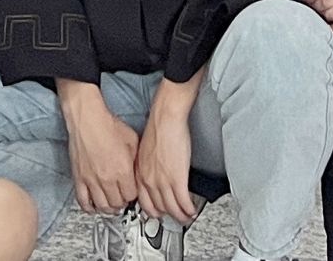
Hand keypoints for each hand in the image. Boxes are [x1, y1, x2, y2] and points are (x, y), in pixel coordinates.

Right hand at [58, 83, 138, 215]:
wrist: (88, 118)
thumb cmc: (108, 125)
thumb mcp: (132, 141)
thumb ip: (136, 160)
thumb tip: (138, 172)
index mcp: (123, 171)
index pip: (132, 196)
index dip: (133, 194)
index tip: (131, 191)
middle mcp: (107, 178)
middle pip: (117, 204)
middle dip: (122, 202)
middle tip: (122, 197)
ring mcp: (92, 180)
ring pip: (102, 206)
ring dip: (108, 208)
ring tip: (111, 203)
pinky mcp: (79, 178)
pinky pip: (83, 201)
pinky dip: (89, 207)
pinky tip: (94, 205)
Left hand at [133, 97, 195, 226]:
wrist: (166, 117)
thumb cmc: (158, 127)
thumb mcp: (144, 150)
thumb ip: (146, 165)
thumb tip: (153, 172)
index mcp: (139, 172)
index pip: (143, 201)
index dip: (153, 210)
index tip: (159, 212)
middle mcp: (149, 179)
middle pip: (158, 207)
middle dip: (168, 215)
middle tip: (175, 216)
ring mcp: (162, 180)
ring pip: (171, 207)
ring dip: (181, 215)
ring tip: (186, 216)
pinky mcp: (177, 178)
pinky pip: (183, 201)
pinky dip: (189, 209)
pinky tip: (192, 210)